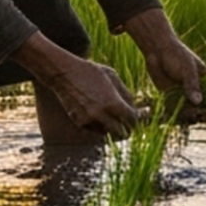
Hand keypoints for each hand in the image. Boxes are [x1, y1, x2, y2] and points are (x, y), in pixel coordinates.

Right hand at [12, 31, 143, 138]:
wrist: (65, 74)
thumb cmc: (91, 72)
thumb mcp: (113, 77)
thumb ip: (126, 94)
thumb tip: (136, 110)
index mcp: (113, 103)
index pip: (133, 120)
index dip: (138, 118)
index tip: (141, 115)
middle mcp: (102, 115)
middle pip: (123, 134)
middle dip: (128, 128)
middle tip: (129, 121)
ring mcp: (90, 121)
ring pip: (110, 134)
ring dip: (114, 128)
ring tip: (115, 116)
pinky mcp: (80, 123)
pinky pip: (97, 131)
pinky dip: (102, 126)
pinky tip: (101, 114)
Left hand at [124, 8, 205, 124]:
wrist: (157, 51)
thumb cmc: (176, 55)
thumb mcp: (186, 68)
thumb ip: (192, 85)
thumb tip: (198, 102)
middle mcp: (198, 91)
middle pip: (204, 111)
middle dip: (199, 115)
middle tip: (191, 113)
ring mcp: (185, 96)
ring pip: (190, 115)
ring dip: (186, 118)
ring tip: (180, 112)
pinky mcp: (173, 99)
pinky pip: (177, 113)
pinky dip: (175, 116)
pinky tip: (170, 113)